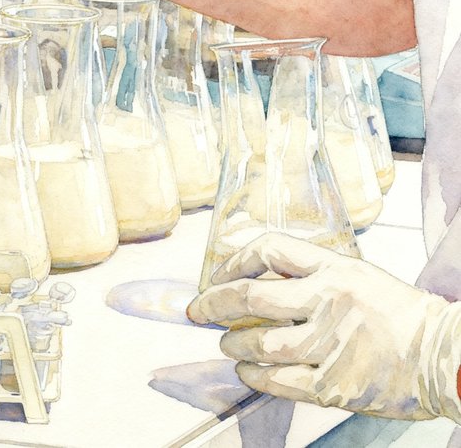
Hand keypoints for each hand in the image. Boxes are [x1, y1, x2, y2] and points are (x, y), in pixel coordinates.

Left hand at [187, 232, 460, 420]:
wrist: (447, 357)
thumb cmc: (402, 317)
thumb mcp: (358, 277)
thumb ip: (311, 277)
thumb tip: (257, 282)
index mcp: (335, 270)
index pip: (268, 250)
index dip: (232, 262)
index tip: (216, 276)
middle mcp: (328, 303)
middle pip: (249, 298)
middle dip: (213, 304)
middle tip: (198, 310)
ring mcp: (328, 346)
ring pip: (256, 344)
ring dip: (231, 344)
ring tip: (227, 344)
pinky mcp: (330, 385)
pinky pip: (274, 380)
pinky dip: (251, 376)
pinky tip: (245, 371)